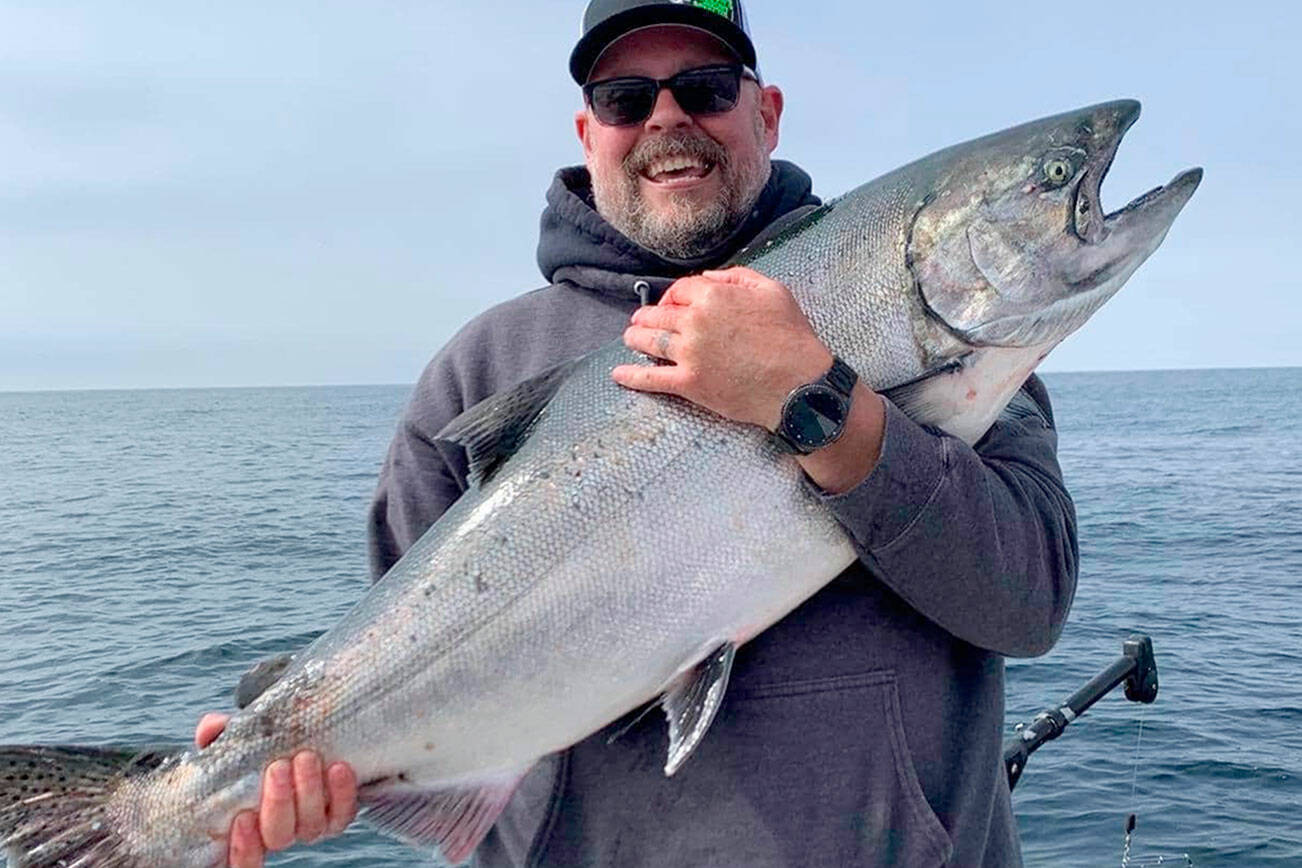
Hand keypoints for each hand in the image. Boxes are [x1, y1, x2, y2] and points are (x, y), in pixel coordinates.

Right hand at [196, 713, 358, 867]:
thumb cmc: (256, 751)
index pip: (242, 860)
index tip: (243, 818)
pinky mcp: (337, 813)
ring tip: (306, 758)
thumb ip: (218, 737)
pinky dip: (342, 793)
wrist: (296, 742)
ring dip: (309, 792)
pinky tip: (339, 768)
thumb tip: (210, 727)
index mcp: (247, 826)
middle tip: (279, 767)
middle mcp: (279, 831)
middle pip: (279, 837)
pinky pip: (343, 814)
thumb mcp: (232, 743)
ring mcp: (309, 824)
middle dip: (279, 804)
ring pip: (311, 827)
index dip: (244, 847)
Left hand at [614, 265, 885, 493]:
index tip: (670, 305)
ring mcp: (689, 353)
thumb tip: (709, 278)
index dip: (671, 297)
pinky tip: (617, 375)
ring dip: (635, 339)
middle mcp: (695, 321)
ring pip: (650, 342)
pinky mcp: (689, 383)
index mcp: (714, 296)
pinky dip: (631, 376)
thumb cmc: (791, 337)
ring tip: (629, 340)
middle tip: (640, 322)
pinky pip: (651, 378)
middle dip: (646, 317)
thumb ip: (739, 277)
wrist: (798, 384)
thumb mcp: (773, 291)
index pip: (679, 291)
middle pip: (658, 315)